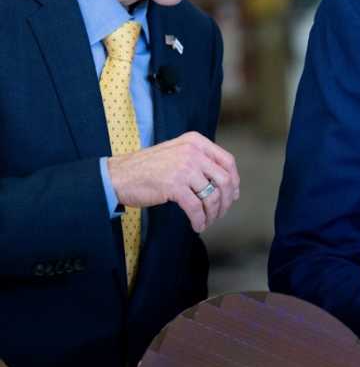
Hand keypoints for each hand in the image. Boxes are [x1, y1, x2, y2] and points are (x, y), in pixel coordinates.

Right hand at [106, 131, 239, 232]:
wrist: (118, 175)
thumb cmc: (147, 167)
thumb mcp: (177, 153)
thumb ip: (199, 160)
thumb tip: (226, 183)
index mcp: (195, 141)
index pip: (227, 161)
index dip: (234, 180)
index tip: (232, 195)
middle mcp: (192, 152)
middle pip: (224, 180)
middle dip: (226, 201)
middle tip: (221, 212)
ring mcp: (184, 168)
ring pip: (212, 196)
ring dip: (213, 213)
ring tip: (208, 221)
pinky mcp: (174, 185)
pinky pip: (195, 208)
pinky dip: (199, 219)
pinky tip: (197, 225)